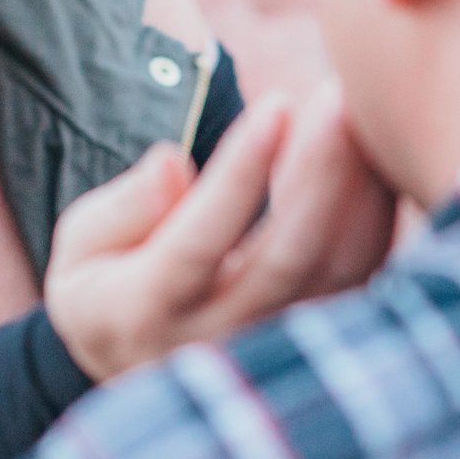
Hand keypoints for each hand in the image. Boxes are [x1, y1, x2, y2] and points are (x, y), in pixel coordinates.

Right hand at [45, 82, 395, 380]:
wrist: (136, 362)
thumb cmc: (106, 283)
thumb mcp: (81, 246)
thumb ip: (122, 209)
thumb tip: (170, 163)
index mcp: (141, 313)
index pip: (198, 241)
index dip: (240, 175)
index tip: (275, 105)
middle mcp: (214, 340)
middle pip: (287, 259)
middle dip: (320, 171)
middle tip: (340, 95)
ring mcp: (271, 349)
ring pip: (337, 271)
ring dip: (359, 186)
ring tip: (361, 109)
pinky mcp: (316, 340)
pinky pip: (364, 278)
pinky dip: (377, 213)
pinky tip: (374, 152)